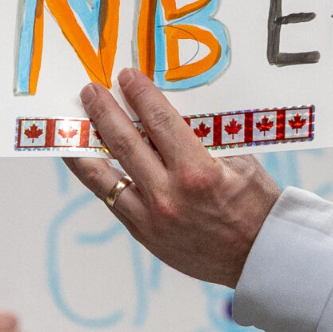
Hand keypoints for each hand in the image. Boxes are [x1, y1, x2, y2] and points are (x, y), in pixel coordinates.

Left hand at [63, 69, 281, 286]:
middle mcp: (169, 195)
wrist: (260, 256)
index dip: (139, 94)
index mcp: (198, 171)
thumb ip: (206, 136)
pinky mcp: (144, 233)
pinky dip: (97, 176)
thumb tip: (170, 109)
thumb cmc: (256, 203)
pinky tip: (87, 160)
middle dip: (103, 110)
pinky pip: (112, 198)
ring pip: (103, 175)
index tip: (126, 76)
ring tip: (73, 125)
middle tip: (90, 90)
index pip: (158, 121)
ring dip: (84, 145)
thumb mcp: (240, 161)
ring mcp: (152, 218)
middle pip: (124, 142)